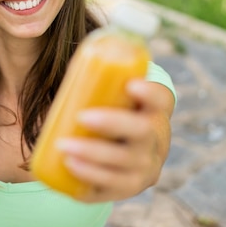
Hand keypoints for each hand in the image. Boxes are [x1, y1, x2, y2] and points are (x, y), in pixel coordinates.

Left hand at [57, 79, 173, 202]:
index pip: (163, 99)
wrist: (111, 154)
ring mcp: (144, 168)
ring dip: (93, 155)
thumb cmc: (103, 112)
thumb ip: (95, 69)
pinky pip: (112, 188)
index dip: (152, 93)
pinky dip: (90, 179)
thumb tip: (63, 38)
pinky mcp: (127, 189)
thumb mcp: (106, 93)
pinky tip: (71, 168)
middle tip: (81, 116)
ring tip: (63, 147)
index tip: (130, 84)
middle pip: (142, 131)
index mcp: (154, 112)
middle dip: (113, 123)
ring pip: (124, 164)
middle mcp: (156, 141)